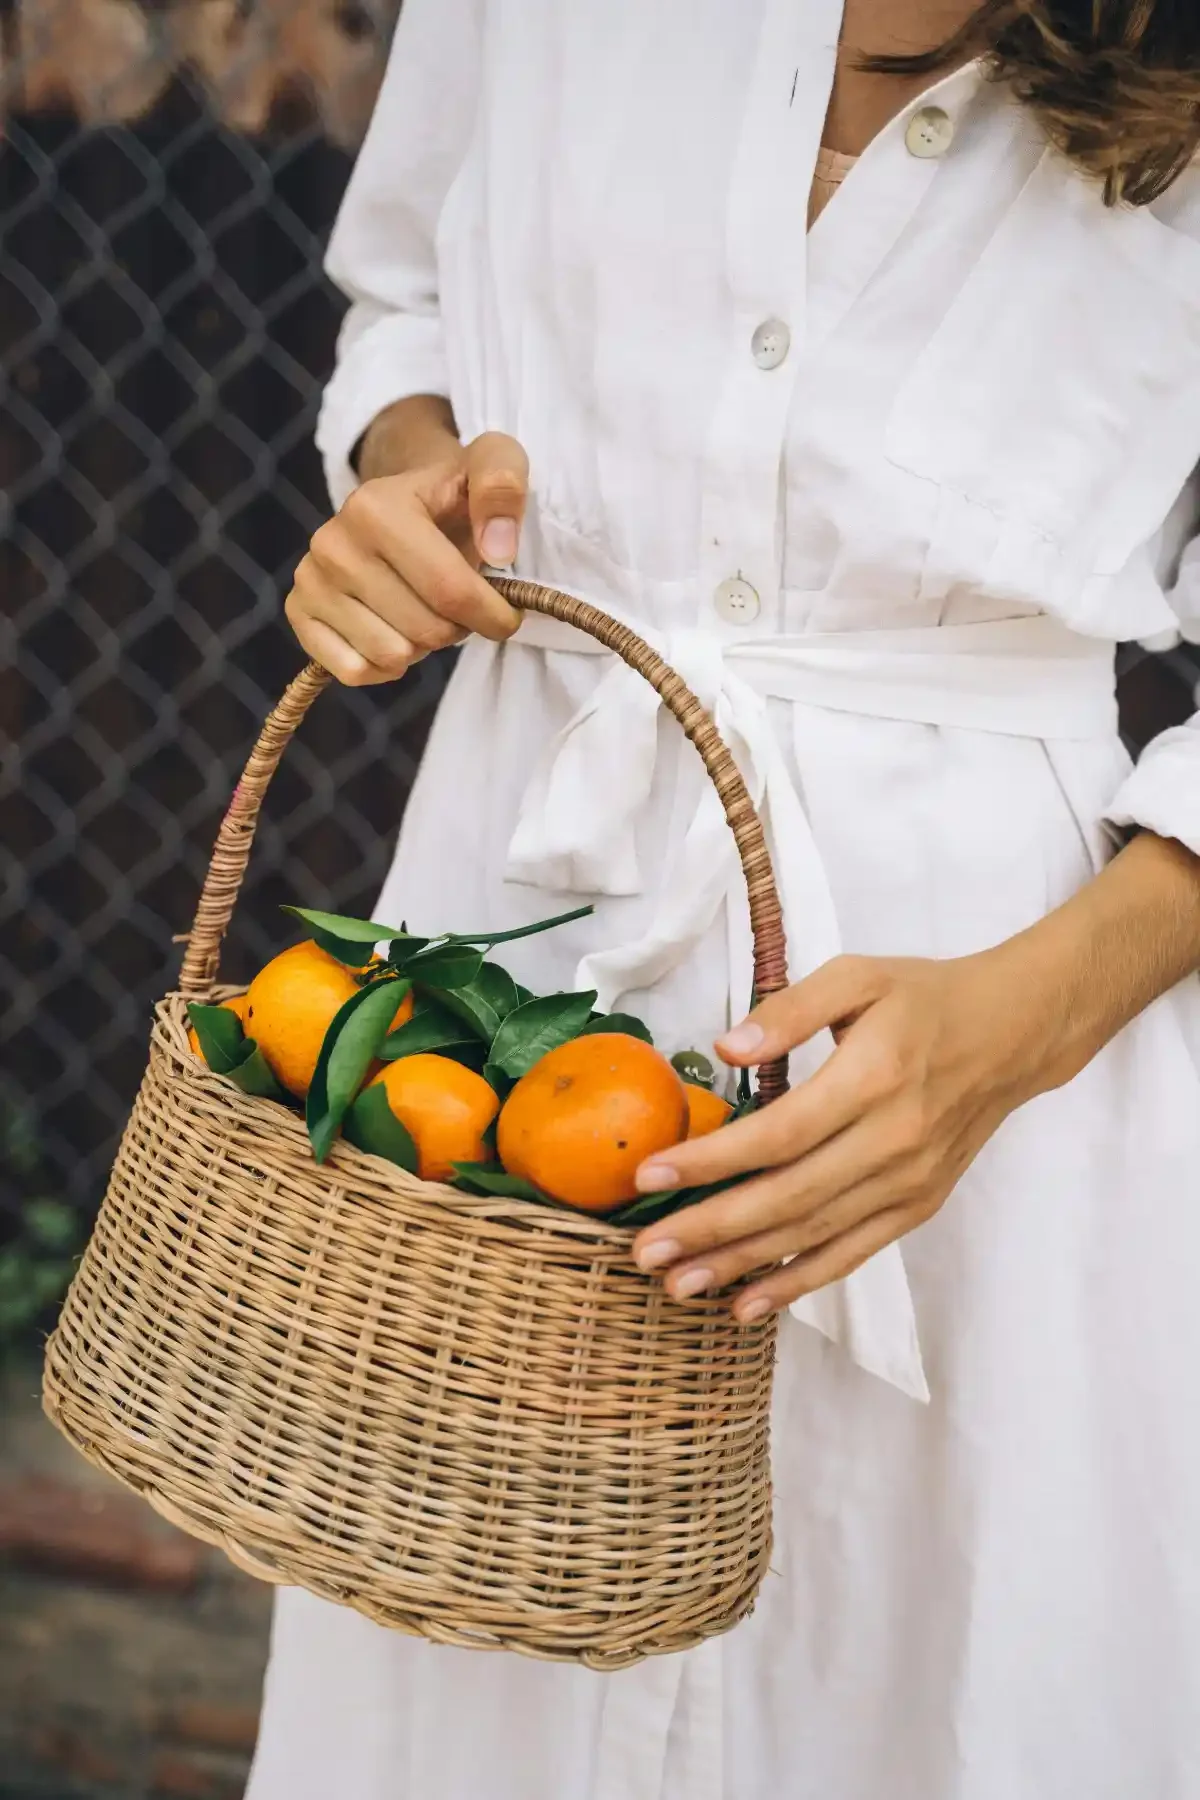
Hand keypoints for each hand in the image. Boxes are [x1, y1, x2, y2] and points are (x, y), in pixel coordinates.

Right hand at [286, 427, 527, 684]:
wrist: (405, 500)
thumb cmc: (455, 494)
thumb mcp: (493, 464)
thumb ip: (503, 489)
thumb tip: (498, 550)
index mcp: (377, 507)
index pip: (450, 591)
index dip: (493, 617)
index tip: (508, 616)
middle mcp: (332, 542)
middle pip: (425, 630)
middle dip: (456, 628)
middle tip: (457, 604)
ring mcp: (310, 578)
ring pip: (391, 655)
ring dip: (422, 646)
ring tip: (424, 610)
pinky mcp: (299, 610)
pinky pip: (354, 671)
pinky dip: (385, 666)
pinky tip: (396, 634)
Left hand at [631, 948, 1061, 1322]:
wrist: (1014, 1034)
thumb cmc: (925, 999)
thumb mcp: (858, 976)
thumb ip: (790, 1009)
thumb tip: (726, 1047)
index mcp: (873, 1077)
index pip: (779, 1133)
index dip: (711, 1160)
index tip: (650, 1177)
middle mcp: (892, 1140)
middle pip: (788, 1197)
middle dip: (710, 1229)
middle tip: (644, 1252)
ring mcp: (908, 1182)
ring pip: (813, 1235)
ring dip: (741, 1265)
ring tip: (678, 1283)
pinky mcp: (917, 1206)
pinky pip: (850, 1254)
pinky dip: (798, 1282)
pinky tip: (747, 1302)